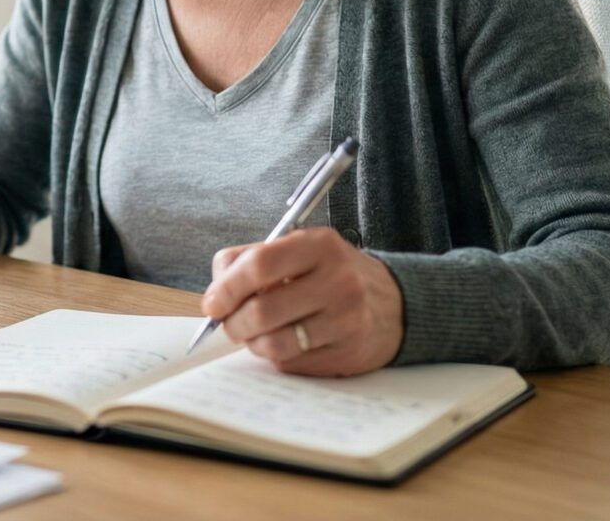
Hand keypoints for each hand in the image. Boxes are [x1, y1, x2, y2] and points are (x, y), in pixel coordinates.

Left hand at [201, 228, 403, 376]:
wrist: (396, 304)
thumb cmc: (332, 274)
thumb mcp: (300, 249)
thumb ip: (252, 260)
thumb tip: (215, 294)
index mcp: (320, 245)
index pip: (259, 264)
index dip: (226, 288)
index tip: (213, 303)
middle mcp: (338, 281)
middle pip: (261, 310)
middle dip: (233, 323)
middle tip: (230, 324)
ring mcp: (346, 320)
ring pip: (273, 343)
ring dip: (253, 343)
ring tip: (257, 334)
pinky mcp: (348, 353)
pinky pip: (292, 363)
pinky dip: (277, 356)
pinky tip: (288, 342)